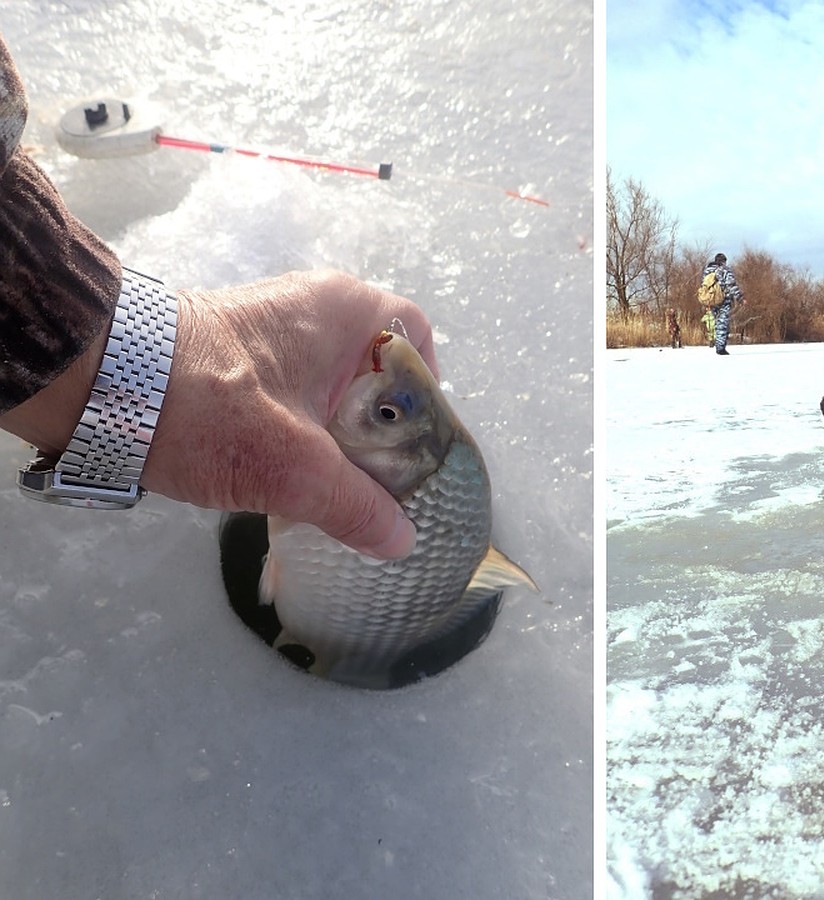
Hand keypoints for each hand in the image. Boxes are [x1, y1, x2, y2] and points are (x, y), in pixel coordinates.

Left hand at [4, 270, 436, 559]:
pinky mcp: (240, 355)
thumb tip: (402, 541)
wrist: (94, 387)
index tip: (417, 454)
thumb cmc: (211, 408)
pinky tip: (296, 478)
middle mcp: (317, 308)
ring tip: (341, 491)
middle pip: (376, 376)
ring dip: (339, 440)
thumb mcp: (295, 468)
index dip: (426, 404)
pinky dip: (303, 434)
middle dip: (380, 434)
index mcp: (348, 310)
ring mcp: (275, 329)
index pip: (419, 348)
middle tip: (383, 484)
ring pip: (334, 390)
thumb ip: (356, 505)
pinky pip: (296, 395)